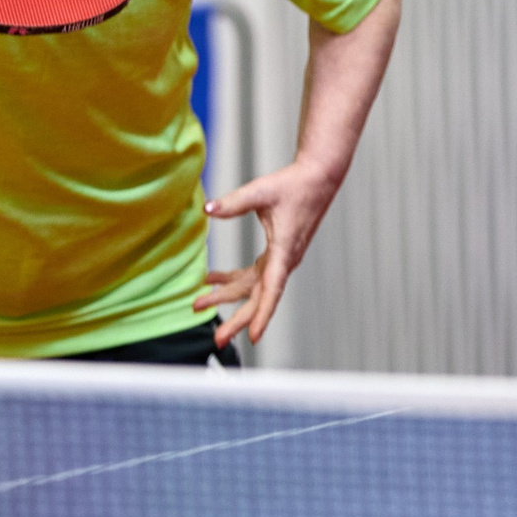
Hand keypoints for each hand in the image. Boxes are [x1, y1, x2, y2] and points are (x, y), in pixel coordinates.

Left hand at [195, 158, 343, 346]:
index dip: (263, 314)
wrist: (318, 178)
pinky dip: (231, 278)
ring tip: (199, 303)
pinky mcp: (276, 253)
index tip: (253, 336)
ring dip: (226, 296)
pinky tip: (212, 279)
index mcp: (284, 250)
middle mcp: (283, 261)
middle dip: (237, 318)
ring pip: (252, 288)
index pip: (272, 289)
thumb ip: (233, 202)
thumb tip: (208, 209)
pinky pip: (252, 274)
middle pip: (258, 298)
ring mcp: (280, 259)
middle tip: (217, 337)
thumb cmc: (295, 185)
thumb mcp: (261, 192)